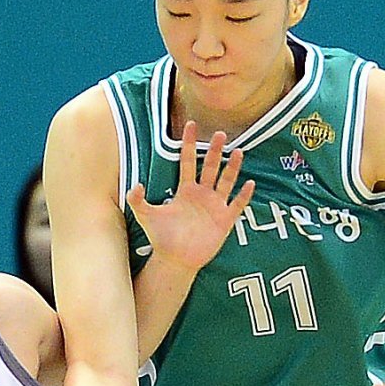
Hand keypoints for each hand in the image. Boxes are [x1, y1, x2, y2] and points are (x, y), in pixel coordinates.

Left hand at [126, 122, 254, 271]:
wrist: (175, 261)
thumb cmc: (162, 238)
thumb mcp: (146, 217)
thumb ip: (138, 200)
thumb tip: (135, 185)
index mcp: (185, 190)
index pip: (187, 161)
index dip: (189, 144)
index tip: (191, 124)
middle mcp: (202, 194)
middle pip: (210, 167)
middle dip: (215, 151)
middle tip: (220, 133)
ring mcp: (215, 206)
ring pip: (226, 182)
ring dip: (232, 168)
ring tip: (238, 152)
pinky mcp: (225, 221)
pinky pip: (237, 205)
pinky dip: (243, 195)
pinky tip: (249, 183)